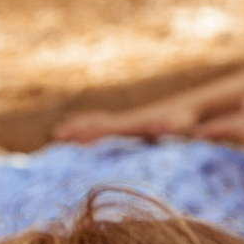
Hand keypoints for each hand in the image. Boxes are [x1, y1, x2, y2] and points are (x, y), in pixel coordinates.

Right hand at [55, 97, 200, 142]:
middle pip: (97, 123)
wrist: (188, 107)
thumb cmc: (185, 120)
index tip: (72, 136)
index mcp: (134, 124)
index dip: (90, 132)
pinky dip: (91, 127)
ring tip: (59, 134)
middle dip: (77, 128)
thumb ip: (169, 126)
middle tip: (56, 135)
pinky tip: (83, 135)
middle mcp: (127, 120)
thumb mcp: (180, 124)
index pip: (107, 128)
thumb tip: (156, 128)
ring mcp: (128, 122)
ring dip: (79, 127)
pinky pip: (106, 126)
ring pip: (98, 122)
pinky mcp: (131, 125)